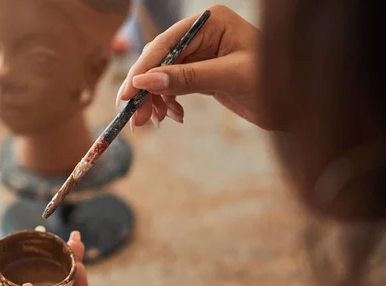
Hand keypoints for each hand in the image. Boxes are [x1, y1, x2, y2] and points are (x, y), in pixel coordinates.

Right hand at [116, 5, 269, 129]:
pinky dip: (169, 102)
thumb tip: (145, 81)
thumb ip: (188, 78)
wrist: (301, 104)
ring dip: (154, 100)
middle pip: (159, 60)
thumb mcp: (230, 78)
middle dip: (145, 89)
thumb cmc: (279, 82)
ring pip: (163, 76)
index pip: (166, 43)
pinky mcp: (202, 73)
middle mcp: (202, 34)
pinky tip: (174, 116)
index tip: (127, 94)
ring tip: (152, 122)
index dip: (143, 69)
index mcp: (211, 21)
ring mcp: (201, 54)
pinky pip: (174, 87)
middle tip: (134, 117)